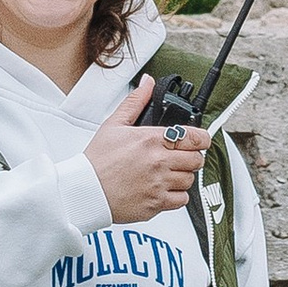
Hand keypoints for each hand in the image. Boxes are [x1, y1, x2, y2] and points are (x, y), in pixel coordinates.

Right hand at [87, 79, 208, 218]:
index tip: (199, 141)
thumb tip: (147, 83)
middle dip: (191, 157)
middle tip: (179, 157)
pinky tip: (162, 189)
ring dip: (183, 176)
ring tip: (167, 173)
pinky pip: (181, 200)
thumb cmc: (97, 160)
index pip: (195, 138)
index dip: (201, 139)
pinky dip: (176, 195)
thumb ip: (135, 101)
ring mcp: (159, 184)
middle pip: (197, 160)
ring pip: (190, 180)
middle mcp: (159, 162)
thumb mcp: (114, 124)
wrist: (86, 190)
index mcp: (151, 139)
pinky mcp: (157, 203)